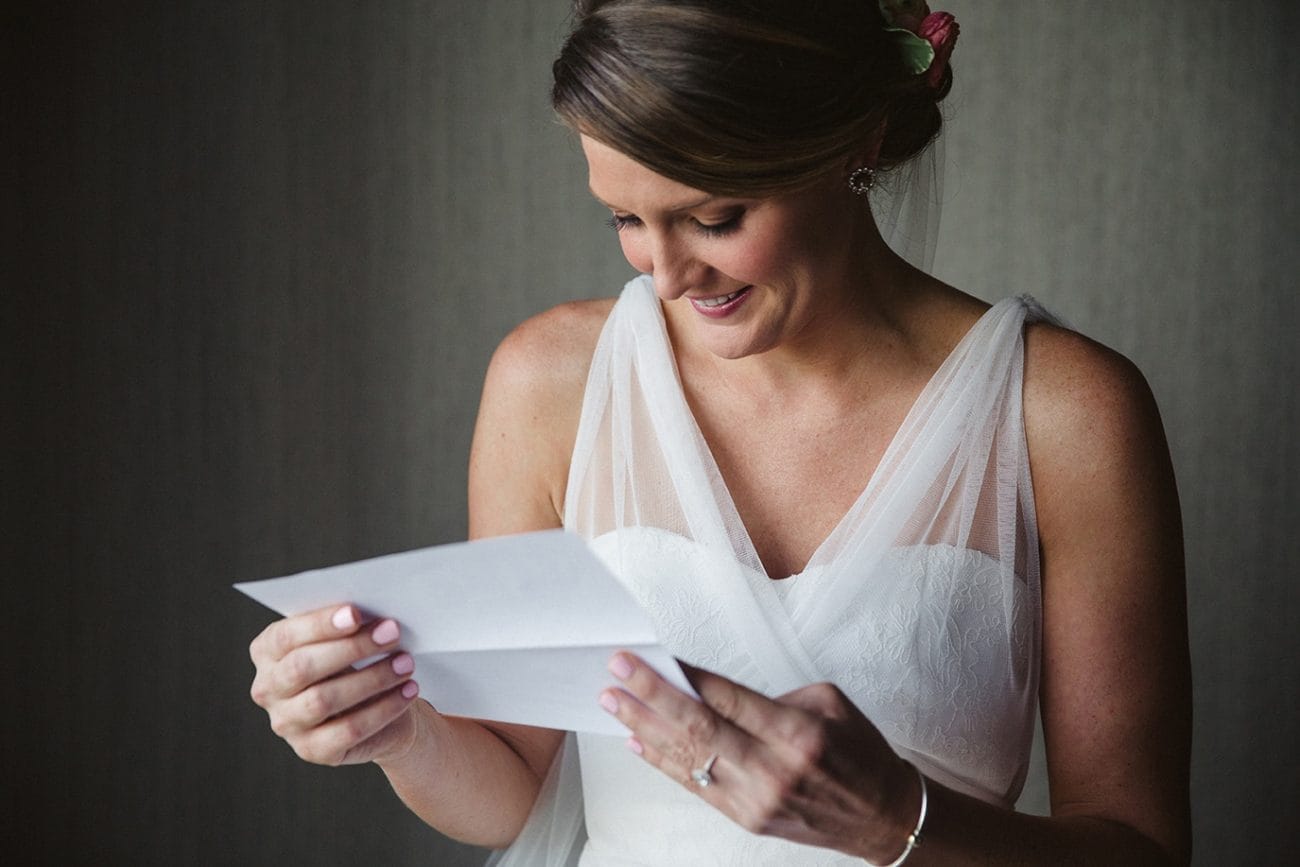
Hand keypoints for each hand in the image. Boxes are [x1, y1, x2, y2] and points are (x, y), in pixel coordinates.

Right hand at [249, 604, 421, 766]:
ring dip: (372, 678)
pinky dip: (383, 709)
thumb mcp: (345, 637)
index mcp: (267, 652)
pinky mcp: (312, 750)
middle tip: (392, 633)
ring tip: (405, 663)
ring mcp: (287, 724)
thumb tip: (373, 616)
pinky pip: (348, 730)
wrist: (376, 705)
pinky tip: (407, 691)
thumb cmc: (356, 660)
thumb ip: (347, 625)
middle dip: (352, 648)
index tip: (356, 613)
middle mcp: (268, 689)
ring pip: (323, 700)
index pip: (284, 637)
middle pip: (302, 668)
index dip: (319, 624)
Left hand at [599, 653, 922, 863]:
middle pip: (698, 727)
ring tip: (614, 702)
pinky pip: (695, 786)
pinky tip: (637, 740)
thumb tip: (719, 690)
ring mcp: (757, 799)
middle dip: (652, 695)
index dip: (687, 675)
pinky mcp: (747, 818)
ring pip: (689, 758)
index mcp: (797, 732)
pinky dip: (662, 762)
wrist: (882, 816)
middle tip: (618, 670)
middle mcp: (773, 768)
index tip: (654, 654)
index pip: (728, 698)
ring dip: (645, 727)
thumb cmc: (859, 752)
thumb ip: (774, 695)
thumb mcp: (830, 704)